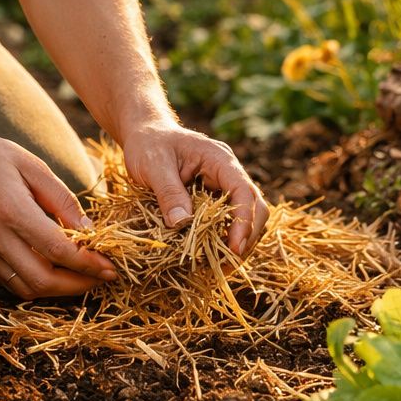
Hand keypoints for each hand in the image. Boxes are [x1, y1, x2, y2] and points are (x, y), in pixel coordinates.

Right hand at [0, 125, 115, 298]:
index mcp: (11, 209)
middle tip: (103, 277)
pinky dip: (38, 283)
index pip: (56, 249)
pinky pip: (10, 280)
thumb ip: (62, 199)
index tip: (110, 266)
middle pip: (41, 279)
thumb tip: (88, 231)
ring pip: (25, 287)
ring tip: (84, 278)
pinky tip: (56, 272)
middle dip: (78, 285)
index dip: (87, 263)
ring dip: (58, 290)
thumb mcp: (33, 166)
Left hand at [120, 121, 269, 255]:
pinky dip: (222, 240)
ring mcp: (223, 187)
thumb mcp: (153, 165)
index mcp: (220, 160)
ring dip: (237, 242)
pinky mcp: (214, 200)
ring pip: (246, 217)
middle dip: (247, 237)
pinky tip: (210, 257)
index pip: (243, 192)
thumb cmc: (148, 144)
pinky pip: (226, 222)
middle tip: (228, 264)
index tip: (234, 248)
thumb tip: (181, 224)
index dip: (244, 221)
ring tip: (220, 266)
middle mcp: (229, 174)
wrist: (145, 134)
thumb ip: (168, 192)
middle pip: (255, 207)